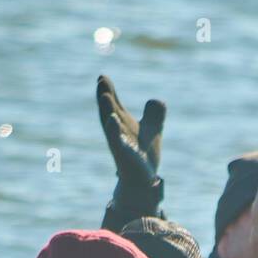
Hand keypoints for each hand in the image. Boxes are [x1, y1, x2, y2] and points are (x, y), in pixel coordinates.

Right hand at [97, 75, 165, 192]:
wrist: (143, 181)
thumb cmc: (144, 156)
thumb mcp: (153, 130)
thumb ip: (155, 114)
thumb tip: (156, 100)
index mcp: (123, 124)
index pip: (114, 103)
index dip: (108, 90)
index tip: (102, 76)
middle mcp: (118, 132)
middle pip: (109, 110)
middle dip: (104, 95)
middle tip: (100, 79)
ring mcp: (119, 144)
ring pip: (110, 125)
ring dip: (106, 110)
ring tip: (103, 95)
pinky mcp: (124, 156)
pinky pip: (117, 142)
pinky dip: (114, 130)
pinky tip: (112, 119)